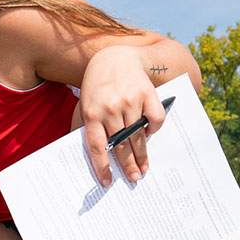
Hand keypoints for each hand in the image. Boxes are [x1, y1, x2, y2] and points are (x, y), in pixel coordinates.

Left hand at [79, 46, 166, 186]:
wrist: (114, 58)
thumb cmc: (97, 87)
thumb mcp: (85, 105)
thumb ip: (87, 127)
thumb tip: (93, 156)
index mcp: (91, 114)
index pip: (97, 147)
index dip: (103, 166)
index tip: (108, 182)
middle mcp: (110, 109)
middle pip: (120, 144)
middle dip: (128, 165)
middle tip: (134, 179)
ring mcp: (130, 101)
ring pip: (138, 135)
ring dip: (142, 154)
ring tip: (145, 167)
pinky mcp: (147, 93)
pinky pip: (155, 119)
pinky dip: (154, 129)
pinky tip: (150, 135)